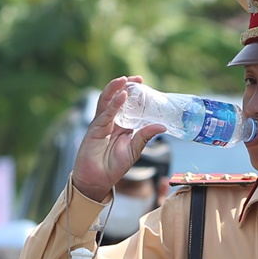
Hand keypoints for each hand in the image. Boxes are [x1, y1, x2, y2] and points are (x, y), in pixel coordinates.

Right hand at [71, 77, 168, 202]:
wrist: (97, 180)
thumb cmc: (114, 167)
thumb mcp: (134, 151)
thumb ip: (145, 137)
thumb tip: (162, 126)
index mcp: (124, 126)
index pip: (130, 105)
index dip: (136, 94)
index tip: (145, 84)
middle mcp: (113, 121)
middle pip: (118, 98)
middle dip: (126, 86)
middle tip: (138, 78)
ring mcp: (102, 123)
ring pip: (108, 101)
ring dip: (116, 88)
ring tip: (125, 80)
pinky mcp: (95, 128)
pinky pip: (105, 113)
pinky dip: (113, 103)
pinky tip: (122, 96)